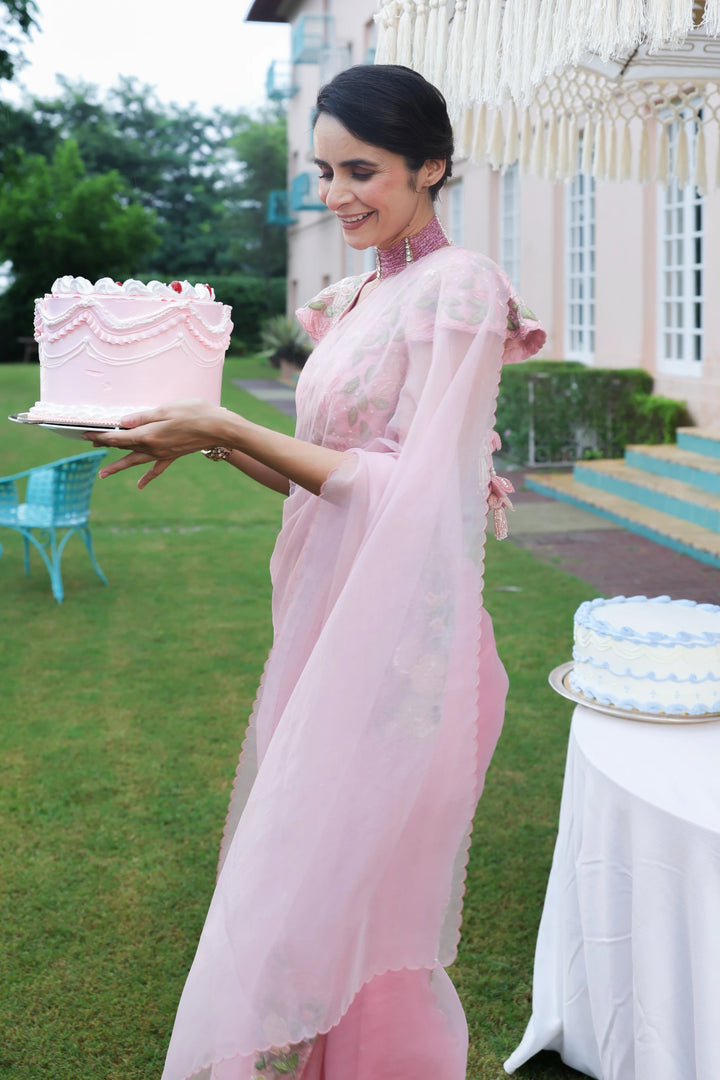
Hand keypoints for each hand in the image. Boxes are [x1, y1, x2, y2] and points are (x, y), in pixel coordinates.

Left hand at [84, 401, 230, 488]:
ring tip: (103, 474)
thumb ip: (142, 417)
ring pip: (135, 461)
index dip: (101, 435)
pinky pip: (156, 469)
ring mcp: (162, 454)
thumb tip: (121, 423)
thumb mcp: (166, 409)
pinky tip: (139, 486)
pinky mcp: (172, 455)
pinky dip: (147, 477)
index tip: (86, 434)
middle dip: (105, 445)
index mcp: (148, 434)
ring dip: (118, 466)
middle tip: (89, 444)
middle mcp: (153, 447)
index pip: (118, 437)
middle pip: (123, 447)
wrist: (220, 429)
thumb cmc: (195, 413)